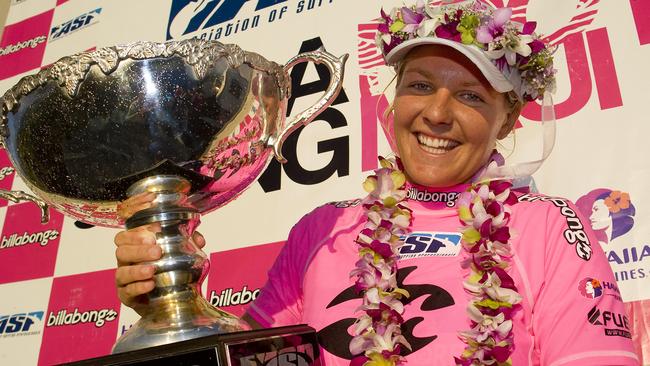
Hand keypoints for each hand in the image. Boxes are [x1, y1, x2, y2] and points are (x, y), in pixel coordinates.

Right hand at [114, 193, 205, 315]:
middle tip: (158, 252)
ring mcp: (124, 280)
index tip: (152, 234)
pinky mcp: (127, 297)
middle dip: (139, 250)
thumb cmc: (167, 271)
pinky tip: (150, 285)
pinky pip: (128, 292)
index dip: (134, 235)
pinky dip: (139, 287)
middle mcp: (125, 262)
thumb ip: (188, 243)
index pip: (124, 237)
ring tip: (152, 270)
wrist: (166, 299)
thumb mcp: (178, 254)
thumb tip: (199, 240)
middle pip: (122, 252)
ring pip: (122, 273)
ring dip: (137, 270)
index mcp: (134, 248)